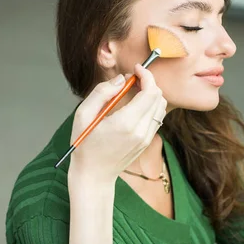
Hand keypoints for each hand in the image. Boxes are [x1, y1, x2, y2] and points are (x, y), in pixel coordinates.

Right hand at [69, 64, 166, 184]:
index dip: (146, 75)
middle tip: (132, 79)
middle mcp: (141, 131)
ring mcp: (146, 138)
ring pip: (161, 107)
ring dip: (151, 94)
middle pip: (159, 97)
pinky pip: (156, 117)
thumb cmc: (85, 145)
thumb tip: (121, 80)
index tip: (136, 69)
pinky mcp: (147, 142)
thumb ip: (101, 92)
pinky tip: (134, 105)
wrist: (93, 175)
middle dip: (149, 83)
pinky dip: (150, 106)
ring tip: (133, 91)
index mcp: (126, 123)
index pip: (150, 92)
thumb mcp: (83, 114)